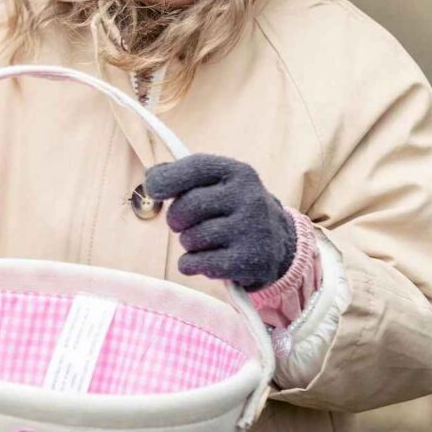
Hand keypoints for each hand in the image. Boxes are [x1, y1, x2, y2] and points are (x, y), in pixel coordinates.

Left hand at [144, 154, 295, 290]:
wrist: (278, 243)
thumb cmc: (234, 209)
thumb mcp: (219, 184)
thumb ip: (184, 175)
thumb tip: (152, 177)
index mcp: (239, 173)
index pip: (195, 167)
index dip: (166, 178)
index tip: (154, 189)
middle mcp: (249, 197)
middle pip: (186, 207)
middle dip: (176, 219)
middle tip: (185, 224)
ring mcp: (252, 230)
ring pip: (190, 238)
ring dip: (188, 244)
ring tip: (205, 241)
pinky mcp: (249, 260)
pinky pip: (197, 263)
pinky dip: (191, 264)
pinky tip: (205, 260)